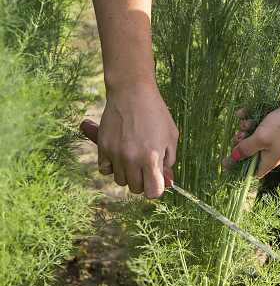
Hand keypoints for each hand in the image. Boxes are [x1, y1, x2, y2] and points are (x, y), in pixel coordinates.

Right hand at [98, 82, 177, 197]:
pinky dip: (113, 167)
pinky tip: (120, 155)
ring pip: (120, 181)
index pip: (153, 192)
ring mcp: (115, 154)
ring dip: (128, 174)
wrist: (131, 93)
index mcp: (152, 157)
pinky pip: (105, 170)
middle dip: (144, 182)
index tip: (158, 181)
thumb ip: (169, 158)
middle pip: (136, 189)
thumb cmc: (156, 113)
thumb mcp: (171, 135)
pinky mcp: (102, 147)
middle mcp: (132, 159)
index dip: (157, 189)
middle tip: (147, 168)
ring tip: (134, 159)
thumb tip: (164, 176)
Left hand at [224, 94, 279, 177]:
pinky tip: (242, 112)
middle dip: (240, 144)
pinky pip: (258, 123)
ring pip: (254, 136)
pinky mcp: (275, 124)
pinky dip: (249, 118)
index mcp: (270, 159)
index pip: (252, 171)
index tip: (226, 160)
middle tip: (237, 137)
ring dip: (245, 129)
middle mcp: (272, 150)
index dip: (238, 167)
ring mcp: (274, 137)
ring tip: (244, 123)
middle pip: (251, 152)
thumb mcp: (261, 138)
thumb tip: (235, 157)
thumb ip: (246, 148)